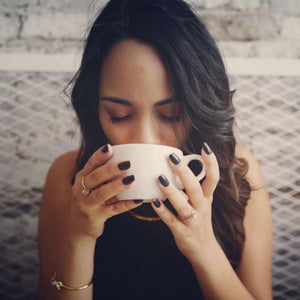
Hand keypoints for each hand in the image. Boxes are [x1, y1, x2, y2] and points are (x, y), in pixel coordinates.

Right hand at [70, 144, 142, 241]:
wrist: (80, 226)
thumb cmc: (91, 199)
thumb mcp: (92, 185)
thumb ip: (103, 173)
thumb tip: (128, 158)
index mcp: (81, 178)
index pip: (90, 164)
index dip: (99, 156)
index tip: (109, 147)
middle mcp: (80, 190)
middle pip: (95, 177)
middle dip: (111, 169)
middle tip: (127, 163)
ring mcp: (87, 204)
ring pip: (102, 193)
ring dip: (117, 186)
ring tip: (132, 179)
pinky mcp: (95, 217)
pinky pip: (113, 210)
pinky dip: (126, 204)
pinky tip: (138, 200)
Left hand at [151, 143, 219, 261]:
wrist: (204, 250)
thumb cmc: (199, 220)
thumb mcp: (201, 203)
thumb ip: (191, 187)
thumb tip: (177, 168)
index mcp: (207, 198)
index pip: (213, 179)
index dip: (211, 163)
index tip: (205, 147)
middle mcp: (202, 208)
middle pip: (196, 189)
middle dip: (185, 173)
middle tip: (172, 158)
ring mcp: (193, 221)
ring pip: (184, 205)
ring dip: (172, 192)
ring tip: (160, 179)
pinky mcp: (182, 232)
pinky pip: (171, 220)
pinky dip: (162, 211)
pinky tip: (153, 202)